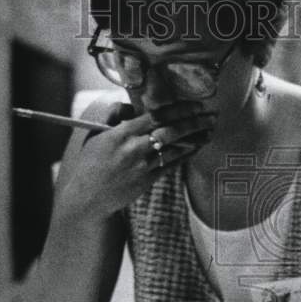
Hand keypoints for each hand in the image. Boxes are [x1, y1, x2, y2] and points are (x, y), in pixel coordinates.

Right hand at [57, 101, 216, 219]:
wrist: (88, 197)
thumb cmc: (90, 163)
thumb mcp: (94, 134)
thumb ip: (112, 115)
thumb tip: (131, 106)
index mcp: (121, 133)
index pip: (155, 116)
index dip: (178, 109)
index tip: (194, 104)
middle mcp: (134, 148)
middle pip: (170, 131)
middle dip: (194, 122)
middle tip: (211, 116)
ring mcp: (142, 166)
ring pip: (175, 149)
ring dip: (195, 139)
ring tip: (210, 131)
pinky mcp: (147, 180)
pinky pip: (172, 165)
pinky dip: (186, 155)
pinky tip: (196, 147)